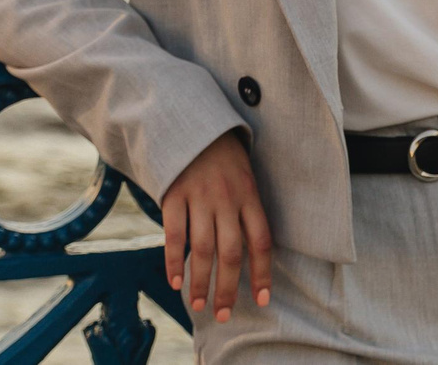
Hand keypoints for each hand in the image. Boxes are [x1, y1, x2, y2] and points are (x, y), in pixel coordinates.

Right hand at [160, 129, 271, 323]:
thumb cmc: (224, 156)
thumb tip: (250, 255)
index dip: (263, 273)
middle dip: (228, 288)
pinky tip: (175, 280)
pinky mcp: (174, 193)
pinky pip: (174, 233)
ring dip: (201, 281)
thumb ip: (247, 210)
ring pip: (203, 248)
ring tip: (199, 305)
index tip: (262, 300)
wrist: (194, 122)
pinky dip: (175, 260)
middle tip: (223, 314)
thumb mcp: (246, 176)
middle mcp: (227, 198)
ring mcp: (200, 196)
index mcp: (250, 195)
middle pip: (231, 253)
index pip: (261, 241)